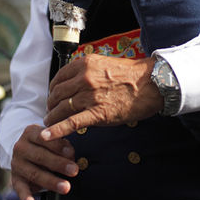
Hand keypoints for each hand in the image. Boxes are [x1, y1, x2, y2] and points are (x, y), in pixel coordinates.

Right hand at [10, 124, 76, 199]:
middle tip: (74, 171)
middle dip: (59, 164)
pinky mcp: (15, 179)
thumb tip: (71, 156)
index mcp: (30, 133)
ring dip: (51, 182)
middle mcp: (20, 147)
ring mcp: (16, 164)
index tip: (71, 153)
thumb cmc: (45, 145)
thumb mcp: (53, 139)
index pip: (44, 138)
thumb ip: (62, 145)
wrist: (25, 151)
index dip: (58, 146)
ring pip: (34, 173)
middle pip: (40, 156)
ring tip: (65, 187)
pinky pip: (20, 189)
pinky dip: (25, 198)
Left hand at [40, 54, 161, 140]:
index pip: (59, 77)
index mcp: (85, 64)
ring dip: (52, 117)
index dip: (53, 88)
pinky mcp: (97, 113)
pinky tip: (47, 136)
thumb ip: (88, 71)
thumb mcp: (104, 64)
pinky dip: (57, 130)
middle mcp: (84, 78)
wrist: (151, 84)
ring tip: (49, 123)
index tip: (53, 95)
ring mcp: (89, 96)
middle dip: (51, 103)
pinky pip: (71, 123)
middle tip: (50, 110)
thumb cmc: (131, 75)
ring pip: (61, 108)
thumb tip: (75, 81)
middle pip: (57, 93)